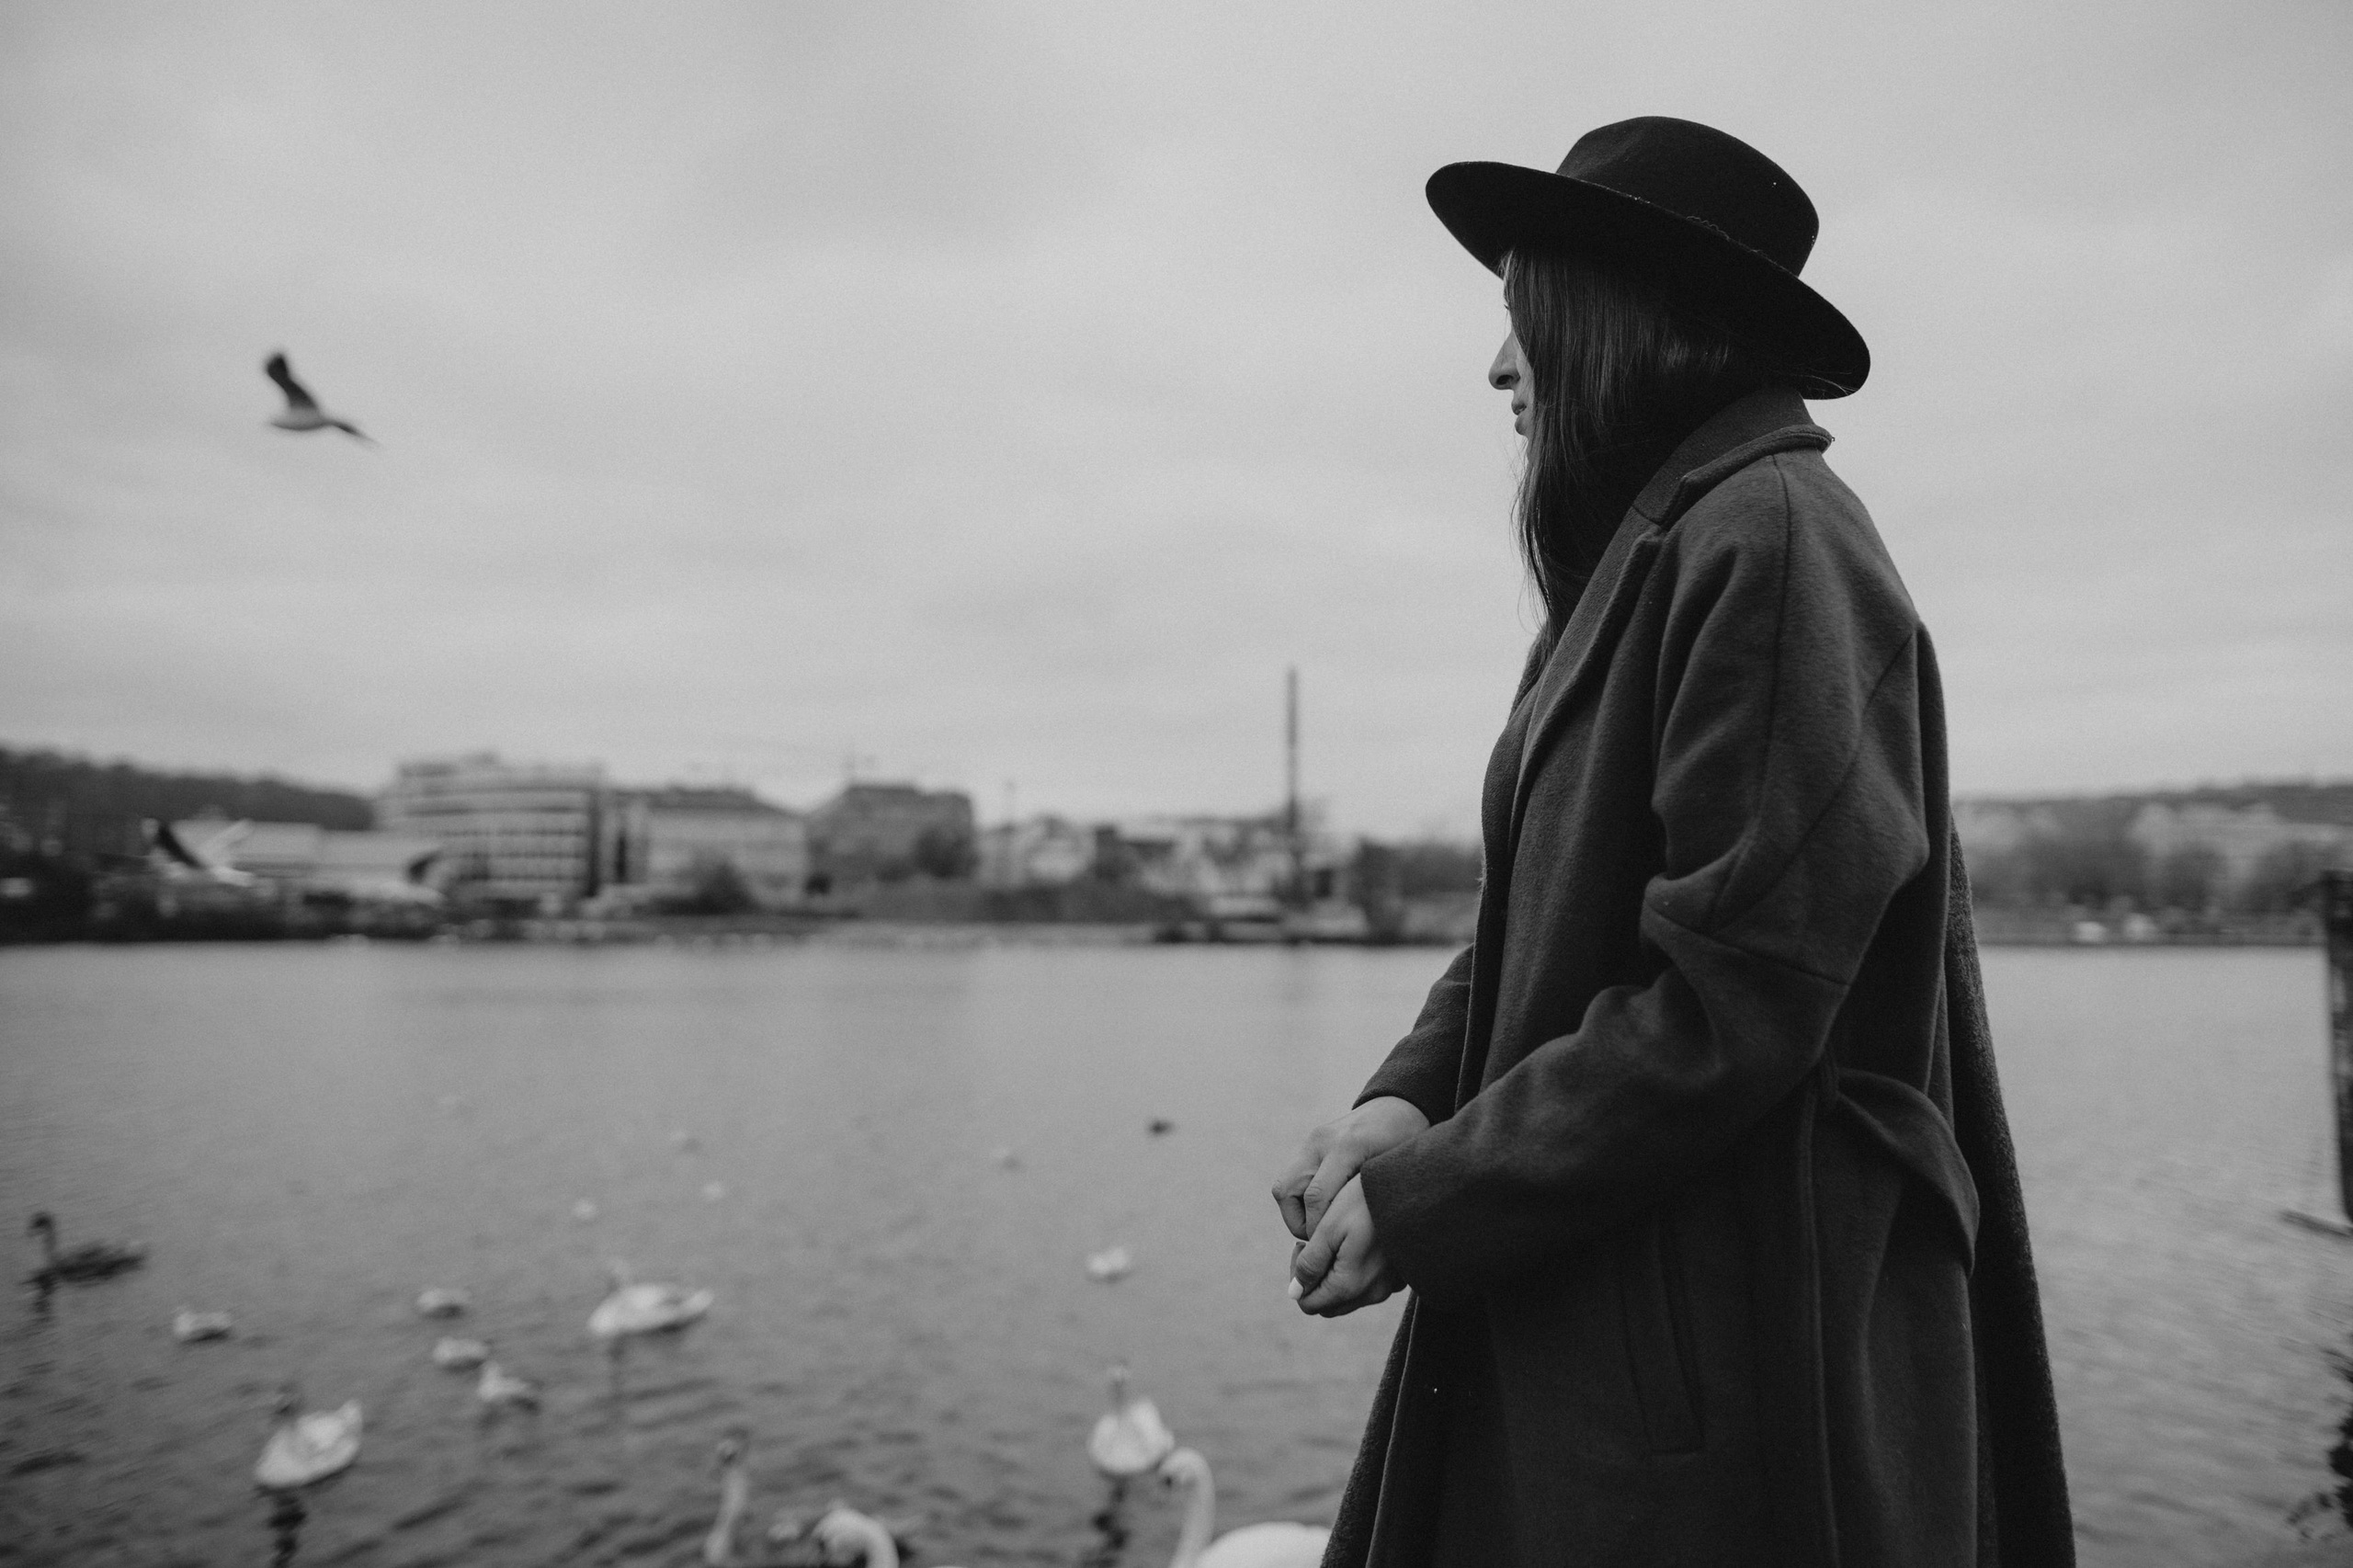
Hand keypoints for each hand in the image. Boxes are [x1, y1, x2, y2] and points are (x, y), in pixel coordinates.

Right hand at [1272, 1095, 1429, 1241]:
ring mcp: (1311, 1141)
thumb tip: (1350, 1234)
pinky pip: (1292, 1179)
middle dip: (1298, 1222)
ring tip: (1322, 1223)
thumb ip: (1373, 1196)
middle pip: (1285, 1191)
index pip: (1316, 1197)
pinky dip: (1301, 1199)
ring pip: (1283, 1187)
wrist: (1398, 1106)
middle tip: (1322, 1235)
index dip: (1319, 1227)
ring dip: (1296, 1211)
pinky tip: (1325, 1207)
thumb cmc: (1405, 1142)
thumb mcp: (1396, 1170)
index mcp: (1347, 1146)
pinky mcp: (1308, 1144)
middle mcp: (1321, 1141)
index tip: (1333, 1243)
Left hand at [1290, 1176, 1399, 1315]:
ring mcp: (1387, 1287)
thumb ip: (1310, 1263)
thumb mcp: (1330, 1227)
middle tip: (1317, 1244)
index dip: (1297, 1279)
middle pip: (1328, 1305)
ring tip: (1338, 1240)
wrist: (1415, 1190)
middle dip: (1314, 1280)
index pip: (1308, 1303)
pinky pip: (1368, 1287)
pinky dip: (1355, 1274)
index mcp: (1349, 1284)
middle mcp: (1371, 1293)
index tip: (1304, 1246)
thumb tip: (1294, 1292)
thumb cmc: (1367, 1203)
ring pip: (1347, 1297)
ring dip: (1334, 1276)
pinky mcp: (1398, 1278)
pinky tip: (1358, 1244)